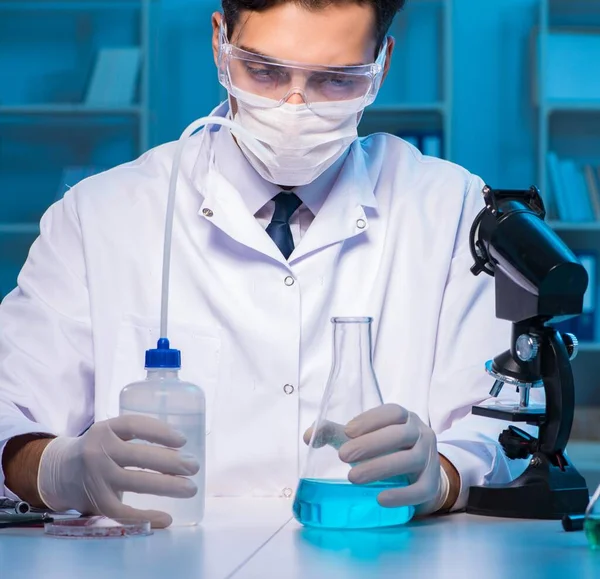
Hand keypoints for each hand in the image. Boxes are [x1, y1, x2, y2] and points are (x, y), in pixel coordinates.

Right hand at [37, 415, 199, 527]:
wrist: (60, 472)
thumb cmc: (99, 449)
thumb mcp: (112, 433)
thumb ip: (137, 435)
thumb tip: (182, 448)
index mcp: (105, 429)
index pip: (134, 424)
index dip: (160, 432)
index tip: (183, 440)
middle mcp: (98, 451)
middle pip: (139, 456)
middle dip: (171, 462)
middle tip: (194, 466)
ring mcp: (96, 478)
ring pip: (136, 483)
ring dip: (167, 486)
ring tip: (190, 488)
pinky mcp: (96, 502)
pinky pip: (124, 512)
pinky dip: (147, 516)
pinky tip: (167, 518)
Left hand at [338, 404, 450, 514]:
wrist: (420, 476)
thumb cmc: (387, 450)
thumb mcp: (364, 438)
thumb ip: (337, 434)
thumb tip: (308, 436)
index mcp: (404, 418)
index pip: (393, 412)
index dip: (371, 419)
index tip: (347, 431)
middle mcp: (420, 434)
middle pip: (400, 435)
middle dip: (370, 444)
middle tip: (342, 456)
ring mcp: (430, 458)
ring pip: (411, 460)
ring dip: (381, 468)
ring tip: (352, 478)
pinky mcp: (433, 484)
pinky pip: (422, 489)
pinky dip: (401, 495)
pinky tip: (380, 499)